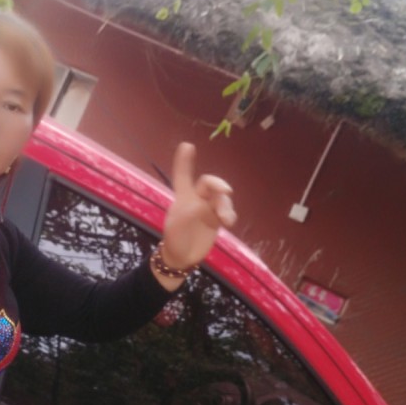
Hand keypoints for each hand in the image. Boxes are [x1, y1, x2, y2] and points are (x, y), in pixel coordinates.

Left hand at [160, 142, 235, 273]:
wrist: (182, 258)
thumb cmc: (175, 239)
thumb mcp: (178, 225)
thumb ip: (190, 212)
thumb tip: (204, 205)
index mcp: (183, 198)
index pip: (183, 176)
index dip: (184, 162)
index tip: (187, 145)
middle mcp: (196, 200)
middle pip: (209, 184)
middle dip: (218, 184)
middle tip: (226, 191)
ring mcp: (208, 209)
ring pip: (221, 199)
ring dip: (225, 206)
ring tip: (226, 219)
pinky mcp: (216, 220)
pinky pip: (227, 212)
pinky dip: (230, 215)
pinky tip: (229, 223)